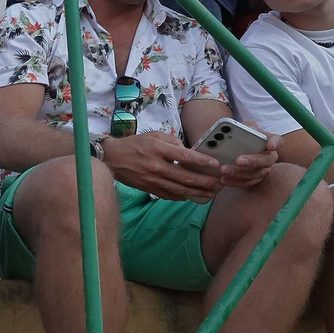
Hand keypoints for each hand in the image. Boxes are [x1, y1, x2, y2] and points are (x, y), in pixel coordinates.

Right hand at [100, 131, 224, 200]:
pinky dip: (183, 197)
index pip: (184, 156)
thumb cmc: (135, 144)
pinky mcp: (149, 189)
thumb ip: (173, 142)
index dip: (201, 161)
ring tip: (212, 193)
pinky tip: (193, 197)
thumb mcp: (154, 135)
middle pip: (186, 177)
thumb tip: (189, 152)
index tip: (215, 164)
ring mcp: (153, 180)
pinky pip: (169, 195)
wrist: (113, 158)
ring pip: (180, 190)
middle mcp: (156, 166)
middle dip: (206, 181)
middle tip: (220, 183)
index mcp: (158, 149)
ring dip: (198, 192)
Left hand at [216, 132, 281, 188]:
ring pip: (255, 174)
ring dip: (238, 173)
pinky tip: (222, 179)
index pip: (278, 141)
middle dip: (252, 161)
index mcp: (269, 141)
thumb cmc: (242, 135)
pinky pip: (246, 183)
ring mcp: (263, 170)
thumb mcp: (244, 128)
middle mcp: (269, 157)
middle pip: (266, 160)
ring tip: (224, 170)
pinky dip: (234, 182)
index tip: (270, 145)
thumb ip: (247, 126)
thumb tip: (249, 128)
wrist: (235, 149)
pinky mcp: (254, 180)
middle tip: (237, 160)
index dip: (275, 143)